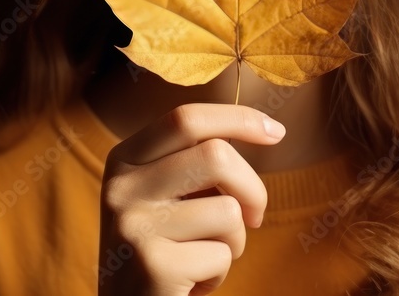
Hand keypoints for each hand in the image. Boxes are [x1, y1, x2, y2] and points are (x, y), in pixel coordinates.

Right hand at [97, 102, 286, 295]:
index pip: (186, 119)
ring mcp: (134, 225)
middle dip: (252, 188)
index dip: (237, 119)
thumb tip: (264, 129)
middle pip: (216, 156)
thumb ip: (194, 162)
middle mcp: (121, 187)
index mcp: (124, 160)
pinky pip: (220, 255)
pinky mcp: (153, 265)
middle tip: (254, 217)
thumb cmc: (161, 250)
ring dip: (234, 241)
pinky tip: (191, 284)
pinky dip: (219, 273)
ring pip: (227, 210)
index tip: (276, 132)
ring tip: (204, 258)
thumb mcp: (164, 196)